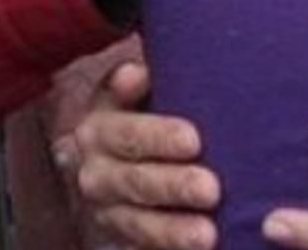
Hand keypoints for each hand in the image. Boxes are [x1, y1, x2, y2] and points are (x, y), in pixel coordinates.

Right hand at [55, 61, 221, 249]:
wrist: (134, 152)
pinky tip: (198, 249)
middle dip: (174, 186)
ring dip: (173, 231)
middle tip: (211, 189)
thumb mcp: (141, 87)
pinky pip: (142, 249)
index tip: (194, 140)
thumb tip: (135, 74)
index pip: (127, 134)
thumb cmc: (153, 109)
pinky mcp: (124, 238)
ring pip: (138, 224)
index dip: (158, 137)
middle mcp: (96, 173)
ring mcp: (109, 212)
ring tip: (208, 235)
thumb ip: (137, 80)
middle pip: (134, 181)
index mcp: (100, 128)